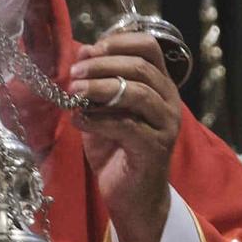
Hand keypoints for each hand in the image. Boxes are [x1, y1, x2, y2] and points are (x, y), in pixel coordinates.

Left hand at [68, 31, 181, 241]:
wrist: (133, 199)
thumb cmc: (117, 153)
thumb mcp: (102, 111)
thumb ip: (97, 83)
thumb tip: (82, 50)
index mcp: (160, 86)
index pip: (149, 47)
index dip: (118, 42)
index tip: (89, 51)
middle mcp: (169, 102)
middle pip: (140, 67)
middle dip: (101, 66)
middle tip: (73, 74)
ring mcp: (165, 126)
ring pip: (136, 93)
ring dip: (99, 89)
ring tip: (74, 92)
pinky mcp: (154, 149)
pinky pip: (126, 125)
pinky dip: (97, 119)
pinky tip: (78, 120)